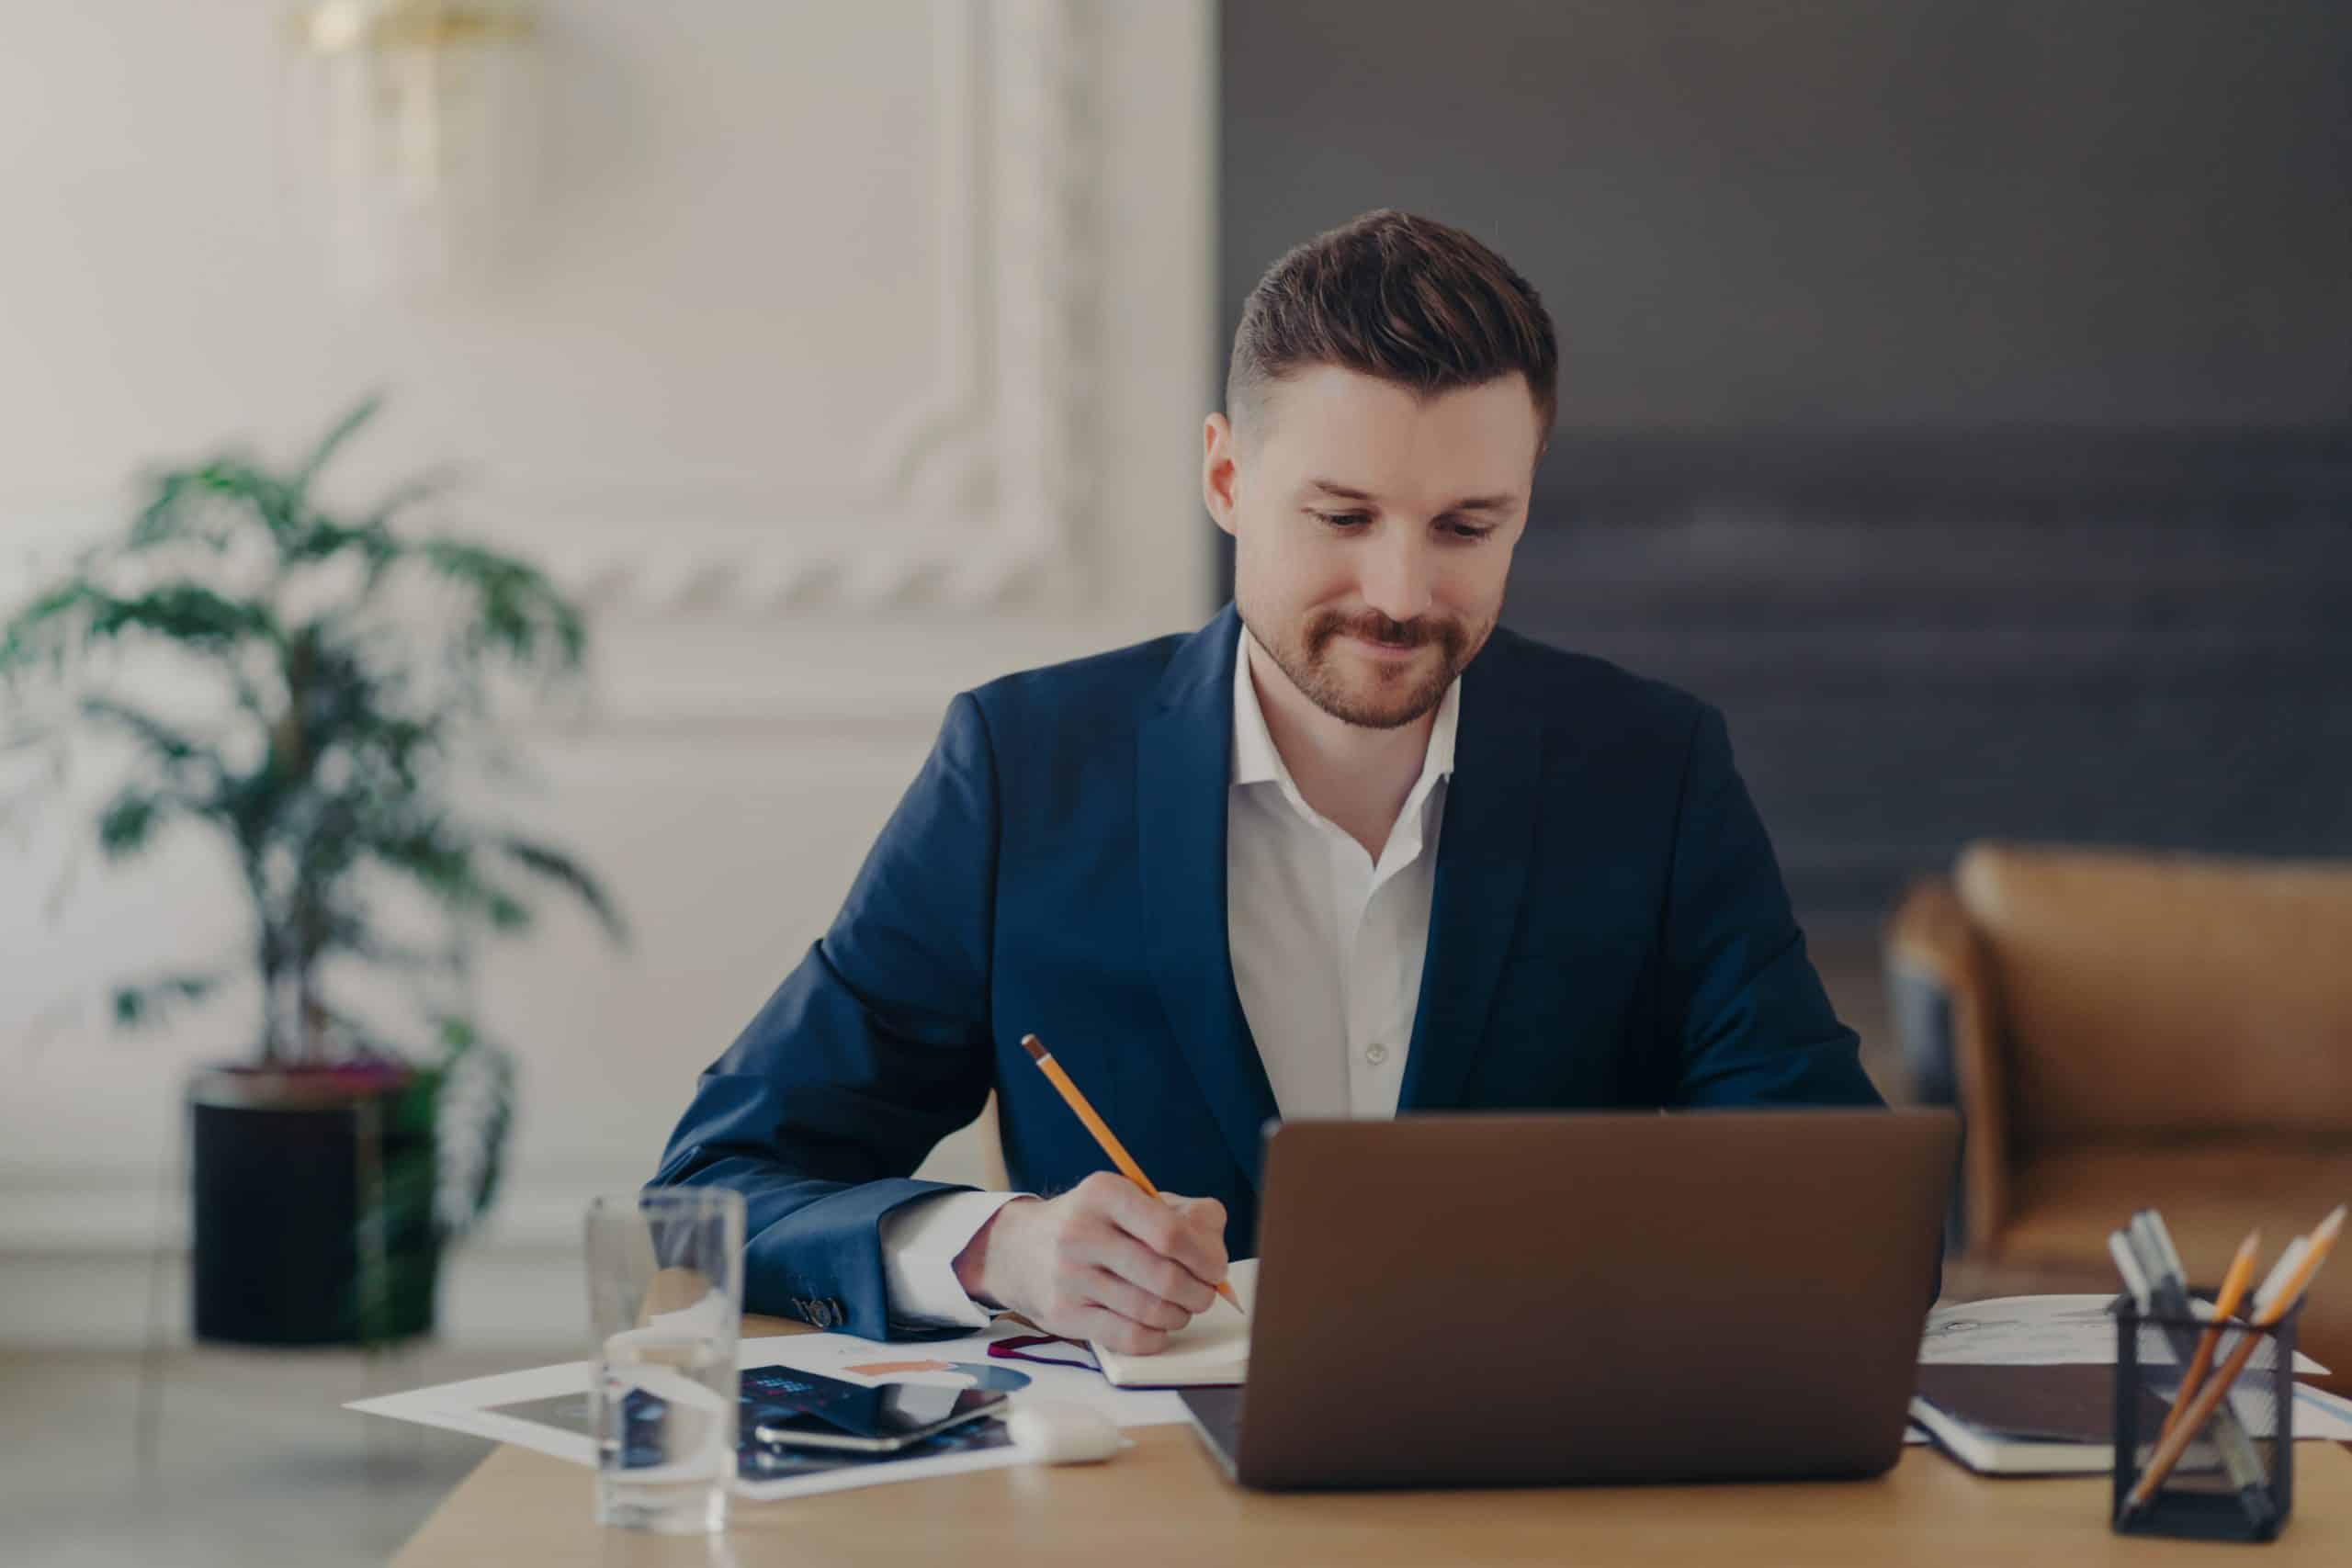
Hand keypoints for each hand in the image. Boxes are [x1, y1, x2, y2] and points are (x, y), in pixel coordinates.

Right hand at [951, 1172, 1227, 1353]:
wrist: (1020, 1249)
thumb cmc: (1096, 1224)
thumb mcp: (1134, 1200)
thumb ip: (1187, 1215)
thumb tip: (1216, 1253)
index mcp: (1105, 1193)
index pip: (1171, 1233)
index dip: (1205, 1258)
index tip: (1216, 1269)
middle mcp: (1082, 1232)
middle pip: (1165, 1277)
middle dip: (1199, 1292)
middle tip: (1203, 1294)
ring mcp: (1070, 1276)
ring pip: (1151, 1311)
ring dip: (1179, 1315)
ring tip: (1180, 1307)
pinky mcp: (1064, 1314)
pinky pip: (1129, 1337)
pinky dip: (1156, 1337)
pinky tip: (1157, 1326)